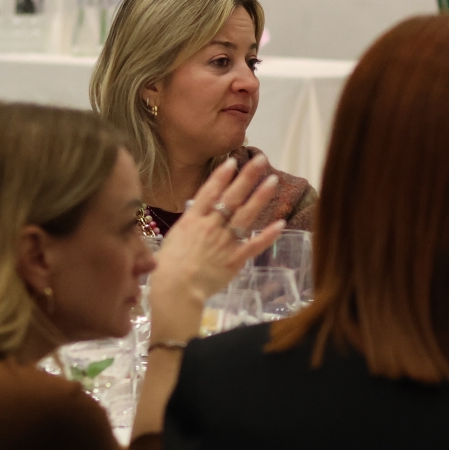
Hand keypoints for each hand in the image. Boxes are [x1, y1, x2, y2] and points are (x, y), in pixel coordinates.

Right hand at [146, 155, 284, 342]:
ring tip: (273, 181)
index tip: (233, 161)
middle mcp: (210, 226)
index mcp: (192, 220)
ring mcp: (224, 242)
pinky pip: (253, 245)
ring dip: (260, 197)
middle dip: (246, 177)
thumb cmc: (168, 266)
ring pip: (245, 216)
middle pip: (231, 198)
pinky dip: (267, 235)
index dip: (222, 176)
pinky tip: (281, 224)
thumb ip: (189, 222)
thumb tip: (198, 208)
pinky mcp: (234, 260)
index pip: (209, 192)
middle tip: (261, 160)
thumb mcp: (174, 237)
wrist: (175, 289)